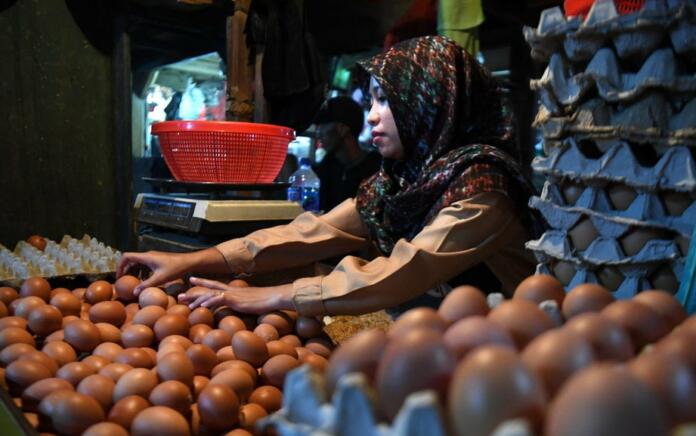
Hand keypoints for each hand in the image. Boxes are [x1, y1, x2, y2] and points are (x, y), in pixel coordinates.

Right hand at [117, 251, 192, 294]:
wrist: (189, 262)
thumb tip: (134, 292)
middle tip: (123, 281)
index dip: (120, 266)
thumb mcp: (160, 279)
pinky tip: (144, 281)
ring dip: (133, 271)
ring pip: (138, 262)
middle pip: (130, 260)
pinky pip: (145, 264)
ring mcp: (153, 257)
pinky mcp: (158, 260)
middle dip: (125, 270)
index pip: (126, 256)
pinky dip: (141, 271)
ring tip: (132, 282)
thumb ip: (146, 285)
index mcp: (146, 257)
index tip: (119, 277)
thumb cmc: (176, 269)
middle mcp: (148, 255)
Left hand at [179, 277, 293, 313]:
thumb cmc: (266, 301)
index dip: (202, 284)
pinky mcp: (235, 299)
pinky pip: (219, 300)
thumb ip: (243, 304)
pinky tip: (202, 307)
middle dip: (193, 292)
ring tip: (186, 303)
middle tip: (179, 296)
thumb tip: (240, 310)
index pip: (215, 286)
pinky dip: (210, 303)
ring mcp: (232, 294)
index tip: (190, 282)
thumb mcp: (251, 303)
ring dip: (197, 299)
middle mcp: (230, 290)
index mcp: (234, 290)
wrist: (274, 296)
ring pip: (210, 294)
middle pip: (208, 289)